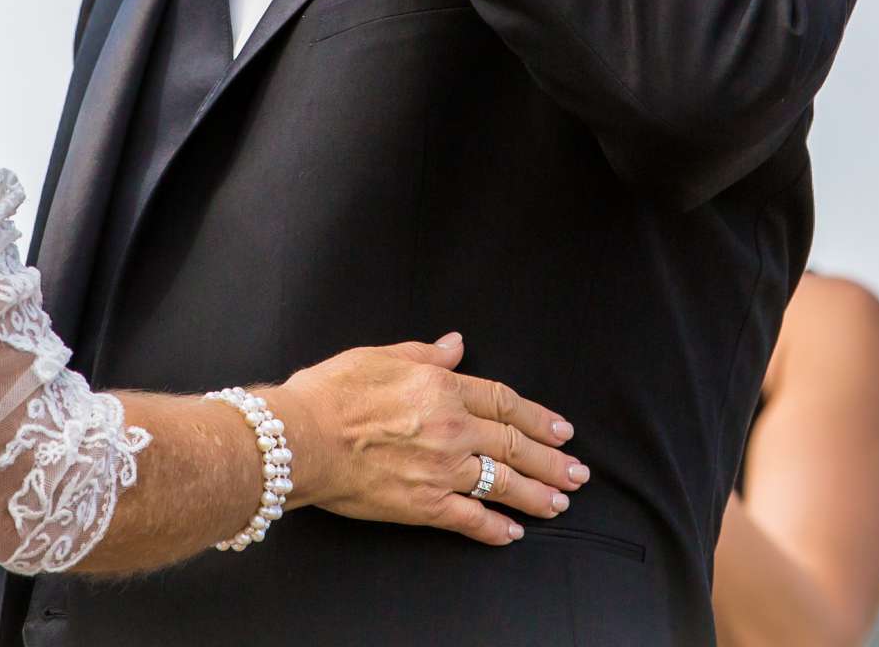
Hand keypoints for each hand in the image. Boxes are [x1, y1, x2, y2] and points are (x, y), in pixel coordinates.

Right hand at [267, 333, 589, 546]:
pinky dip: (494, 528)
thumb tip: (456, 344)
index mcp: (441, 387)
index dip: (536, 417)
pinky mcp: (424, 504)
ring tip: (558, 502)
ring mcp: (441, 468)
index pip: (503, 401)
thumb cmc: (330, 393)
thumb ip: (425, 353)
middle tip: (576, 472)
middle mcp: (451, 427)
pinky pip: (470, 518)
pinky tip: (512, 533)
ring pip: (502, 482)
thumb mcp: (379, 356)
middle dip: (551, 460)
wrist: (301, 436)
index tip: (560, 430)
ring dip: (536, 494)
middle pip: (514, 443)